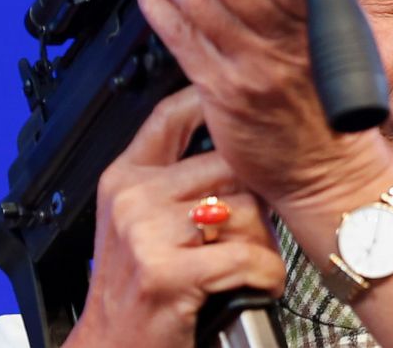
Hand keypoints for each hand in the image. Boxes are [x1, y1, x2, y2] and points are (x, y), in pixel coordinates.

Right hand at [64, 87, 284, 347]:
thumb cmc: (136, 292)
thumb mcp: (140, 224)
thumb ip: (174, 183)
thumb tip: (236, 153)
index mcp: (125, 179)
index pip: (170, 116)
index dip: (211, 101)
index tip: (242, 104)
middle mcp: (132, 197)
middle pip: (227, 163)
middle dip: (254, 198)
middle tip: (254, 228)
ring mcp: (146, 232)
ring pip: (245, 210)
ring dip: (263, 242)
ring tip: (250, 264)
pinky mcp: (167, 271)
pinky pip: (248, 255)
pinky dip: (267, 275)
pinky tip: (256, 285)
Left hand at [137, 0, 390, 211]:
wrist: (326, 171)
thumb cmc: (329, 112)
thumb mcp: (338, 50)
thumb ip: (312, 8)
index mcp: (317, 26)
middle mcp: (285, 44)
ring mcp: (252, 69)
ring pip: (205, 9)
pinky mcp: (223, 94)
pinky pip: (184, 43)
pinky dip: (163, 12)